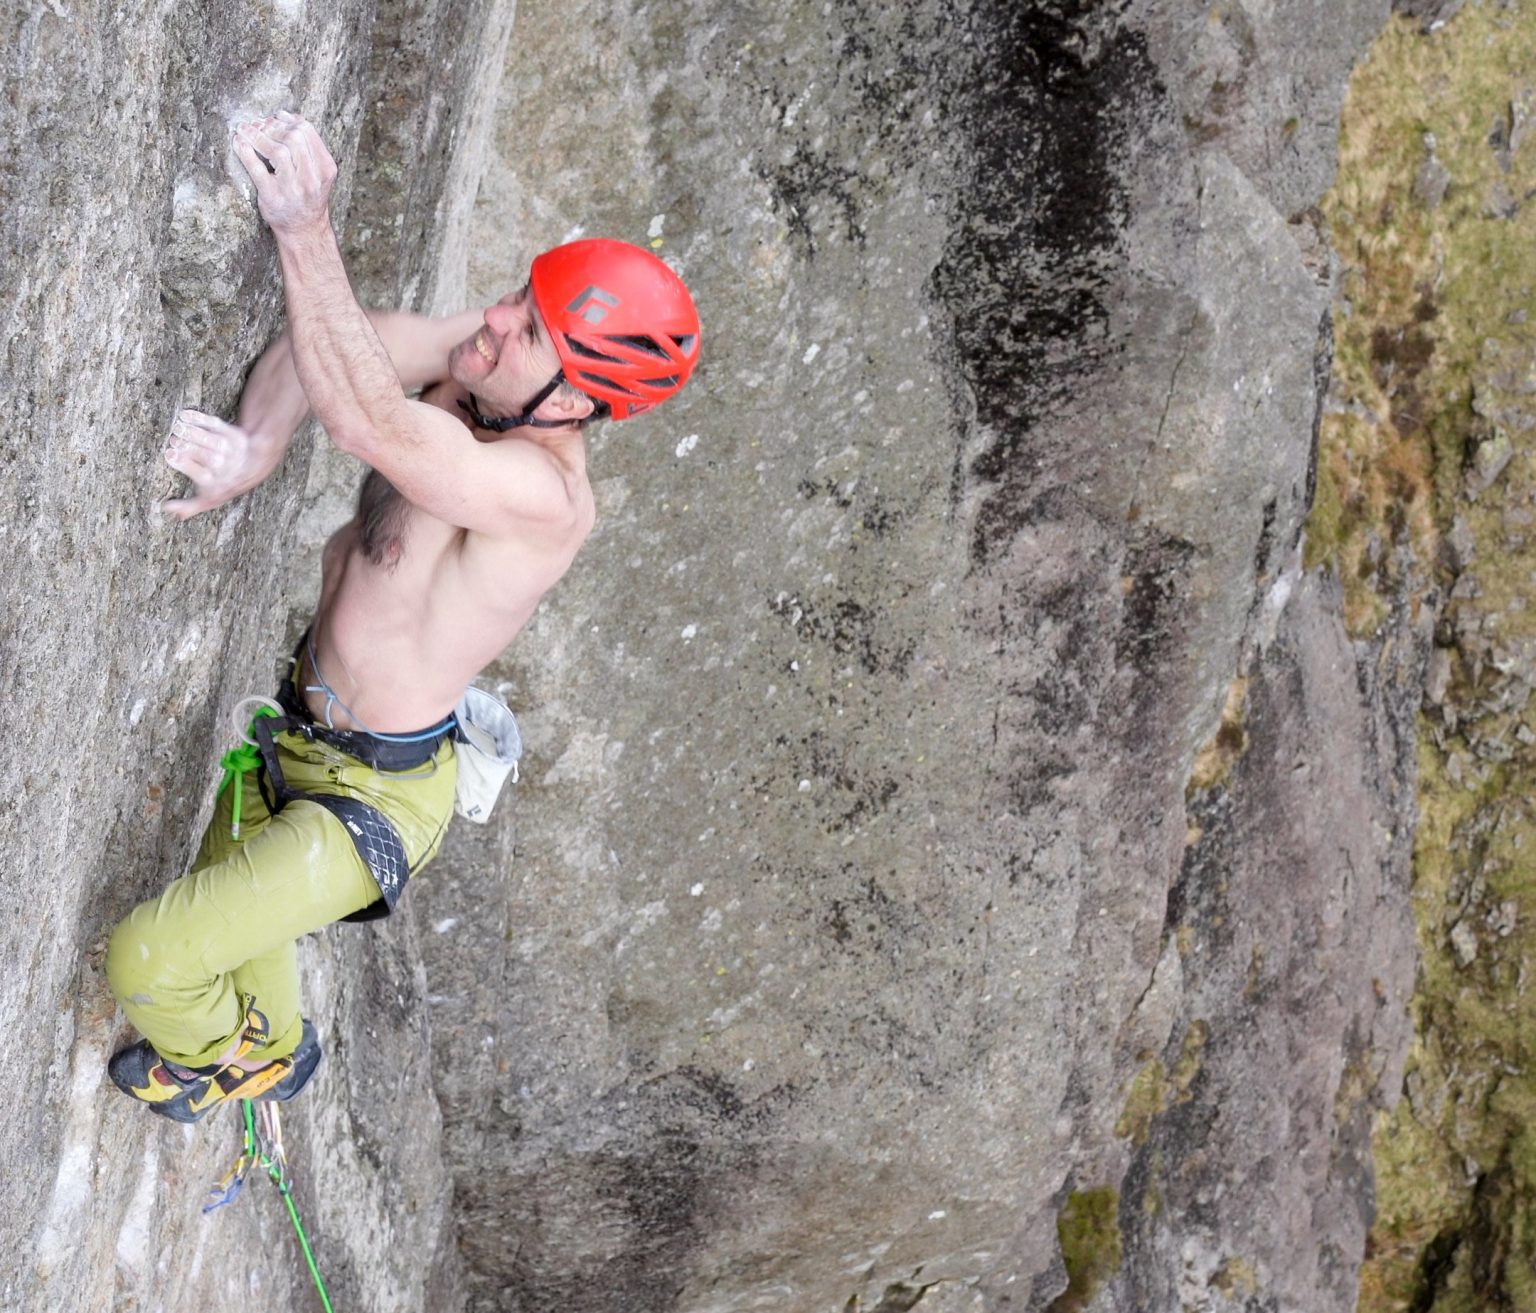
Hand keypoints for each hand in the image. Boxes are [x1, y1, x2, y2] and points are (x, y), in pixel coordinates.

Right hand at [158, 409, 283, 519]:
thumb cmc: (223, 483)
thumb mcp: (210, 499)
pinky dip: (200, 418)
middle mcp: (228, 467)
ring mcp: (232, 450)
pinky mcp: (232, 433)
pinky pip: (216, 425)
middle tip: (172, 440)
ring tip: (177, 428)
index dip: (185, 464)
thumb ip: (190, 506)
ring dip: (194, 433)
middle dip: (188, 447)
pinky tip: (184, 415)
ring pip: (212, 440)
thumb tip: (165, 509)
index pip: (201, 474)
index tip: (169, 454)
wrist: (252, 464)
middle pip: (207, 456)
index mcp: (218, 484)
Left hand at [233, 111, 337, 235]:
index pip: (307, 131)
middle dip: (272, 126)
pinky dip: (244, 151)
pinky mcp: (272, 197)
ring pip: (276, 150)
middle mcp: (312, 179)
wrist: (304, 231)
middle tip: (259, 125)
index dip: (288, 119)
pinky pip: (256, 169)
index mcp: (325, 169)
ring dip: (257, 135)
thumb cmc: (307, 197)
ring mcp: (292, 189)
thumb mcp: (318, 173)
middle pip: (293, 137)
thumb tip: (285, 116)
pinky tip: (239, 142)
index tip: (275, 118)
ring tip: (246, 130)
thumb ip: (308, 148)